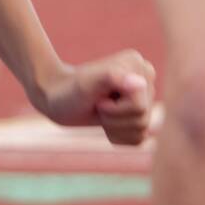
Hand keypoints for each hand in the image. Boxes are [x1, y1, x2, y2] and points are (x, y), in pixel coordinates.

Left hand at [37, 51, 155, 146]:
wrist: (59, 99)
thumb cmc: (71, 90)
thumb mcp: (86, 84)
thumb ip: (112, 77)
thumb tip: (140, 83)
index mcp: (137, 65)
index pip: (140, 106)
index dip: (115, 109)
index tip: (97, 98)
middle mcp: (145, 78)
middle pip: (142, 119)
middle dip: (113, 118)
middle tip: (97, 104)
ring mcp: (145, 96)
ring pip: (141, 131)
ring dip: (114, 126)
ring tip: (100, 110)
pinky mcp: (139, 114)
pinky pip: (138, 139)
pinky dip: (117, 135)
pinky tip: (105, 122)